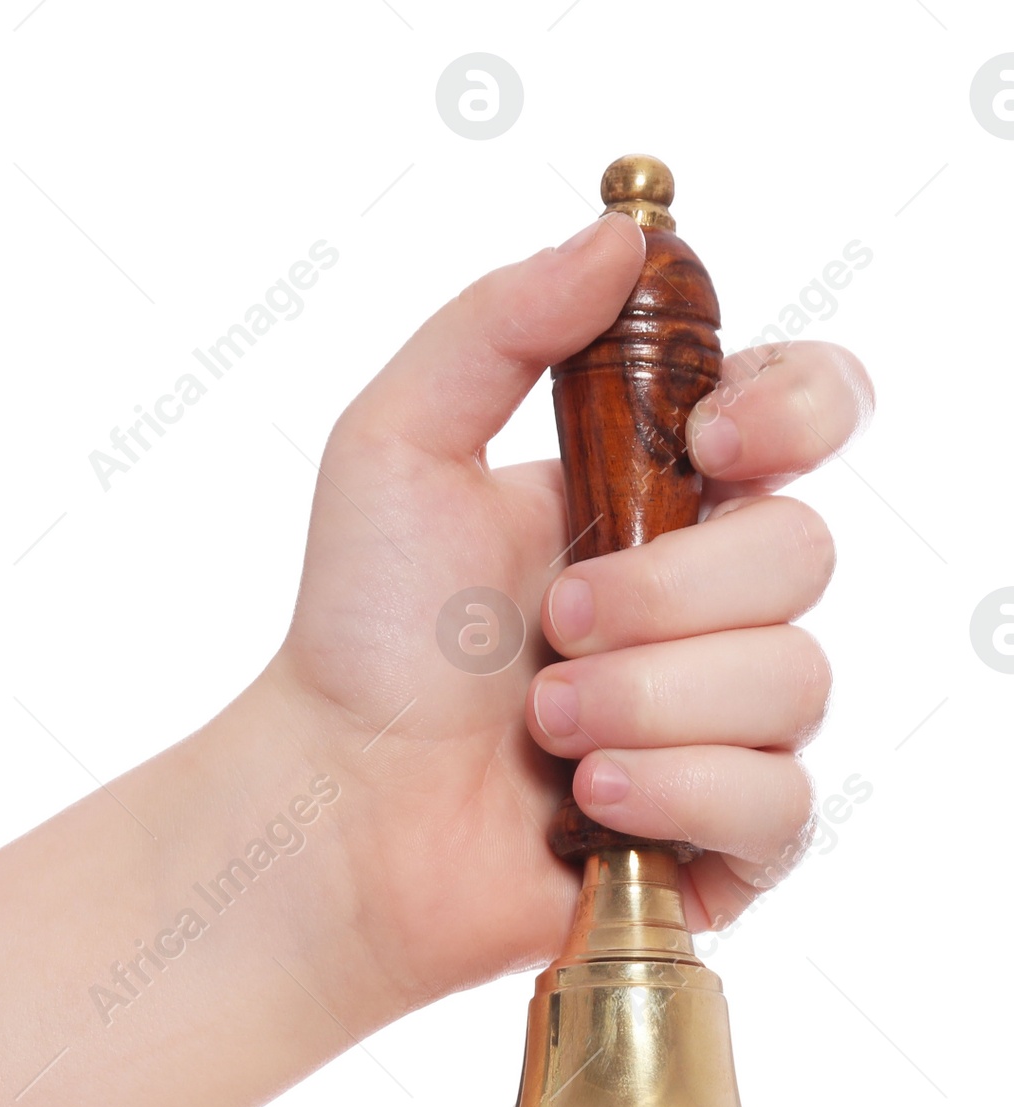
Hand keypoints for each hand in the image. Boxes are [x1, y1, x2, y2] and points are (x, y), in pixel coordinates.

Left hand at [269, 211, 873, 1015]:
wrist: (336, 806)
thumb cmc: (361, 636)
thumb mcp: (395, 448)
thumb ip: (496, 328)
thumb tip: (619, 237)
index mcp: (648, 497)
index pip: (805, 412)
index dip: (794, 410)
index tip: (711, 445)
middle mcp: (701, 602)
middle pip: (802, 555)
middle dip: (665, 595)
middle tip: (550, 630)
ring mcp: (718, 718)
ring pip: (795, 681)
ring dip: (648, 700)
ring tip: (542, 728)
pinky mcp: (720, 833)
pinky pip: (781, 801)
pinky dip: (680, 792)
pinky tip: (589, 804)